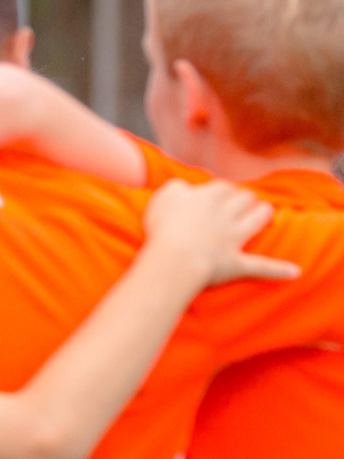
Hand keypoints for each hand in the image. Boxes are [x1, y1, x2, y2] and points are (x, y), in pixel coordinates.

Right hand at [143, 179, 293, 287]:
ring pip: (258, 220)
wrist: (174, 258)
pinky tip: (295, 272)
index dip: (223, 189)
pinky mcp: (238, 263)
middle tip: (242, 201)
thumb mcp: (164, 197)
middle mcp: (226, 215)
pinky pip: (262, 267)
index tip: (218, 194)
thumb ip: (177, 188)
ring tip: (266, 214)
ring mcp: (234, 239)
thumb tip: (186, 188)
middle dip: (246, 198)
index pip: (223, 186)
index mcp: (208, 198)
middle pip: (244, 198)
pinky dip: (278, 270)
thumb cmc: (163, 226)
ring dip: (263, 215)